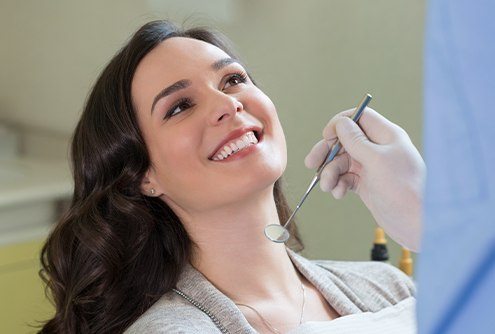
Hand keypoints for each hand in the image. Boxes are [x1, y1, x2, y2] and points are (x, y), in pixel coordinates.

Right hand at [304, 108, 424, 251]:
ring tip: (328, 187)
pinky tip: (339, 193)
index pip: (359, 118)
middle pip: (345, 141)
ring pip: (342, 162)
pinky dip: (338, 184)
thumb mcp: (377, 160)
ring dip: (330, 173)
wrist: (415, 223)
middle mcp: (378, 148)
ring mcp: (371, 166)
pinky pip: (345, 178)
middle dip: (327, 152)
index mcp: (386, 136)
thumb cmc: (403, 189)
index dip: (340, 124)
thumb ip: (356, 141)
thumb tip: (340, 123)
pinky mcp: (366, 183)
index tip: (326, 136)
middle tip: (311, 163)